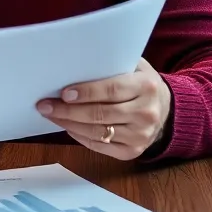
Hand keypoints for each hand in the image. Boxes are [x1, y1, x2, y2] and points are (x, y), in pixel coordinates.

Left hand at [35, 58, 171, 160]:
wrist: (165, 110)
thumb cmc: (139, 83)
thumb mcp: (133, 66)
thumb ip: (110, 63)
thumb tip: (74, 60)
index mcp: (146, 86)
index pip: (112, 90)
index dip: (87, 92)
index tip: (63, 93)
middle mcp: (146, 113)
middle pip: (101, 114)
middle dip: (68, 110)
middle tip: (45, 105)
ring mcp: (141, 135)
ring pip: (97, 132)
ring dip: (69, 124)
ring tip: (50, 115)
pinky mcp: (133, 151)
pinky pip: (100, 146)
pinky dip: (79, 137)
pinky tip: (67, 127)